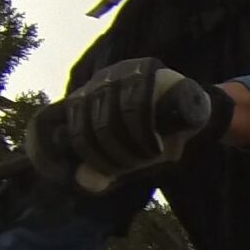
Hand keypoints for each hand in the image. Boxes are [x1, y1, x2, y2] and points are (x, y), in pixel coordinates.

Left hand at [26, 61, 228, 192]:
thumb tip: (82, 180)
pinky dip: (144, 137)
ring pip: (109, 122)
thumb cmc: (155, 136)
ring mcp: (120, 72)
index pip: (53, 122)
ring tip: (146, 158)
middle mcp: (97, 82)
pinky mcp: (147, 70)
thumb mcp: (124, 158)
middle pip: (83, 128)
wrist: (196, 113)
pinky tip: (156, 147)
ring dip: (127, 151)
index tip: (75, 172)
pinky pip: (137, 110)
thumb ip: (101, 169)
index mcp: (83, 101)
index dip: (58, 150)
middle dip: (105, 158)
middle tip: (128, 169)